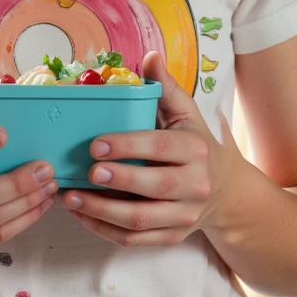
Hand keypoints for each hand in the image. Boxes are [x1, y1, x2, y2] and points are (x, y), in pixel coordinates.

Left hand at [61, 52, 242, 246]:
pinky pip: (135, 240)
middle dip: (116, 180)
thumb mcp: (186, 114)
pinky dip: (104, 230)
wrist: (225, 191)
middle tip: (85, 172)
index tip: (96, 144)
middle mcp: (195, 185)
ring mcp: (185, 216)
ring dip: (101, 211)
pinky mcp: (173, 237)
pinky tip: (82, 215)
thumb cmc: (195, 145)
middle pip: (153, 187)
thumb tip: (150, 57)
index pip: (161, 148)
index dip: (128, 146)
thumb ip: (166, 88)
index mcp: (196, 149)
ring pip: (140, 220)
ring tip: (71, 197)